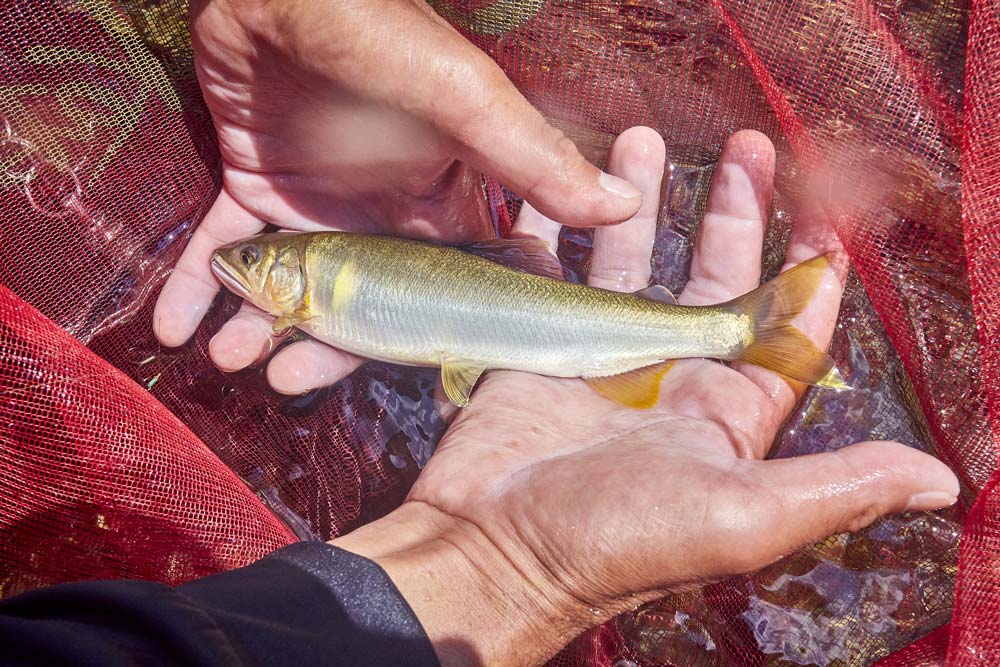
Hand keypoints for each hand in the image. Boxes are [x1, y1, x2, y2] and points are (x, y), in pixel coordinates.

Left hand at [153, 0, 642, 392]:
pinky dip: (199, 289)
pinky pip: (226, 250)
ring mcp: (318, 208)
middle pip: (359, 306)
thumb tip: (623, 204)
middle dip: (323, 348)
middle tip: (284, 378)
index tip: (406, 378)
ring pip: (293, 290)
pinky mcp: (256, 191)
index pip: (444, 289)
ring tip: (228, 359)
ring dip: (257, 329)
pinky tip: (177, 328)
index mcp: (442, 204)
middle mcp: (382, 216)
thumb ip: (529, 157)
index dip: (423, 336)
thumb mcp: (461, 98)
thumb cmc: (377, 35)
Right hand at [332, 127, 958, 665]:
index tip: (824, 214)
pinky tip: (555, 190)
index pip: (786, 326)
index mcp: (728, 411)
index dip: (811, 270)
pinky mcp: (543, 345)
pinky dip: (552, 232)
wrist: (497, 547)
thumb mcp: (743, 517)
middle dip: (733, 212)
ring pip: (632, 261)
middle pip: (713, 277)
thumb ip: (839, 486)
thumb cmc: (619, 543)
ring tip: (640, 141)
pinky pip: (553, 272)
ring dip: (640, 203)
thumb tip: (941, 483)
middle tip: (745, 148)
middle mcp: (672, 376)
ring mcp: (605, 356)